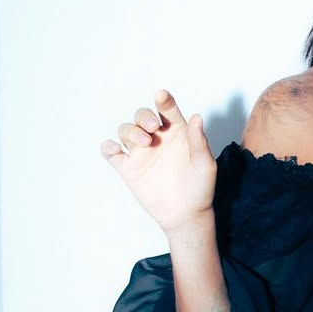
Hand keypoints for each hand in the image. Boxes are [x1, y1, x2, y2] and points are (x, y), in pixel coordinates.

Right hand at [101, 90, 216, 235]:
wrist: (186, 215)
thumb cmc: (200, 188)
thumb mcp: (205, 165)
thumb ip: (199, 141)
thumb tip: (197, 117)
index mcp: (176, 133)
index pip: (167, 110)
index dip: (164, 101)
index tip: (162, 96)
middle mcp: (156, 139)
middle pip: (141, 116)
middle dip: (144, 116)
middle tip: (153, 128)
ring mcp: (141, 153)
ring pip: (125, 130)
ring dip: (131, 131)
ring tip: (144, 142)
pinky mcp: (128, 169)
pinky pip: (110, 153)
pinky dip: (108, 147)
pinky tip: (115, 149)